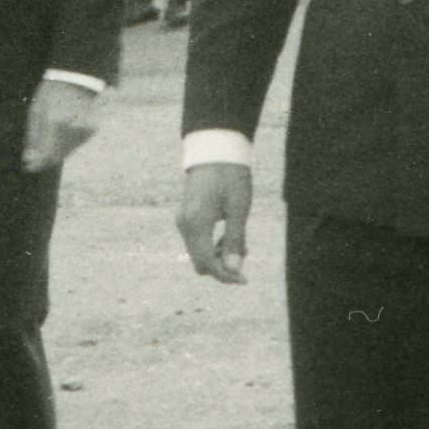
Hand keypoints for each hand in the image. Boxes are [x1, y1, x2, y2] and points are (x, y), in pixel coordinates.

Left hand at [20, 79, 100, 172]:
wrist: (77, 80)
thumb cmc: (51, 94)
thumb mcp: (35, 111)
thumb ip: (32, 137)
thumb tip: (28, 160)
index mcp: (54, 120)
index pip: (45, 154)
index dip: (36, 164)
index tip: (28, 166)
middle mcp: (71, 127)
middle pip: (56, 156)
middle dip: (44, 158)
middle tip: (35, 156)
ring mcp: (84, 129)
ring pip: (66, 152)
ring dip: (55, 150)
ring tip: (50, 134)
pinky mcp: (91, 130)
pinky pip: (75, 145)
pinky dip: (66, 143)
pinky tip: (63, 130)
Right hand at [174, 161, 251, 282]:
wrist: (215, 149)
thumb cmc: (230, 176)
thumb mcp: (238, 208)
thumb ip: (234, 240)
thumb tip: (234, 269)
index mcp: (196, 223)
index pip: (207, 263)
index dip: (226, 275)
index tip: (245, 279)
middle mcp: (184, 225)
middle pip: (200, 262)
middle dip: (223, 266)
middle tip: (245, 252)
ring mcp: (183, 220)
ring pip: (198, 252)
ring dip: (219, 255)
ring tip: (241, 241)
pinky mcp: (186, 216)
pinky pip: (197, 241)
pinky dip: (212, 244)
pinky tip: (228, 234)